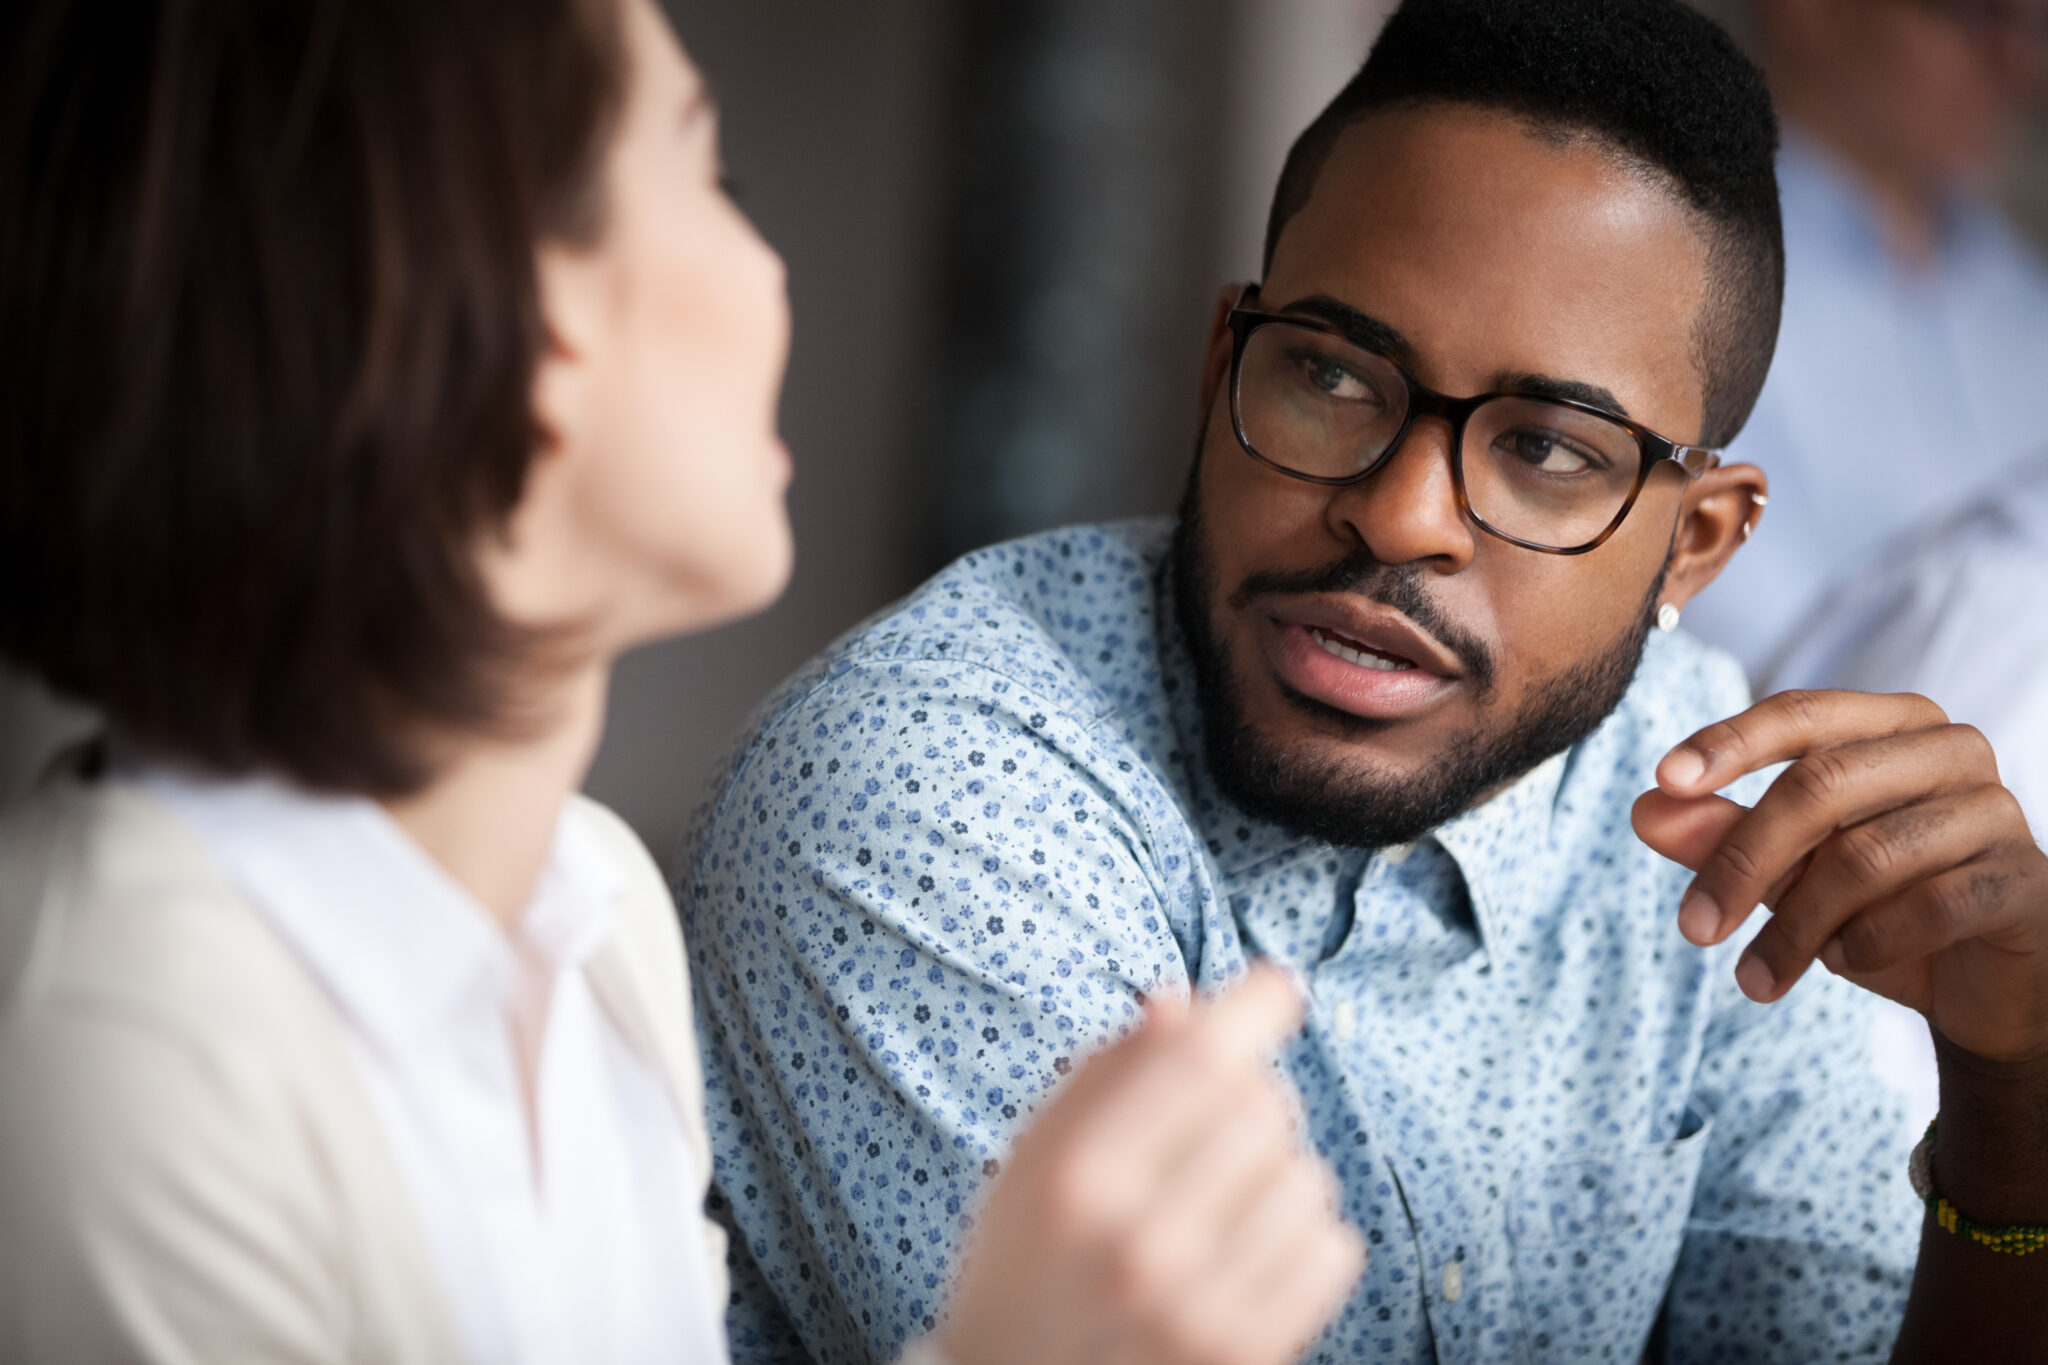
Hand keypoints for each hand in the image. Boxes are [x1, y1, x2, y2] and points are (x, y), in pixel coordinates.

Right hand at [935, 964, 1365, 1364]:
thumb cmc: (1028, 1251)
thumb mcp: (1038, 1152)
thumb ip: (1108, 1073)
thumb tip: (1186, 1005)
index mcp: (1076, 1180)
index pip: (1198, 1063)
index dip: (1252, 1008)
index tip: (1276, 988)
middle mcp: (1140, 1246)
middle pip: (1261, 1109)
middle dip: (1249, 1098)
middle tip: (1208, 1130)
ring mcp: (1200, 1311)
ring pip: (1308, 1176)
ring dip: (1277, 1172)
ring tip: (1221, 1202)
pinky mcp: (1248, 1356)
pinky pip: (1333, 1248)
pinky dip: (1305, 1235)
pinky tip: (1248, 1250)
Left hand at [1631, 689, 2047, 1065]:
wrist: (1981, 985)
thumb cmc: (1879, 906)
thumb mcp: (1789, 872)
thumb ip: (1722, 834)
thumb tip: (1646, 810)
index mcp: (1893, 725)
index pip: (1801, 713)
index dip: (1729, 742)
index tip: (1662, 780)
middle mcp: (1951, 750)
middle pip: (1821, 785)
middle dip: (1743, 860)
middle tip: (1692, 928)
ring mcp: (1996, 811)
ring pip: (1866, 856)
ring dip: (1796, 927)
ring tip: (1757, 977)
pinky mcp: (2023, 879)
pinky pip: (1930, 906)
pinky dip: (1869, 943)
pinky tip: (1845, 962)